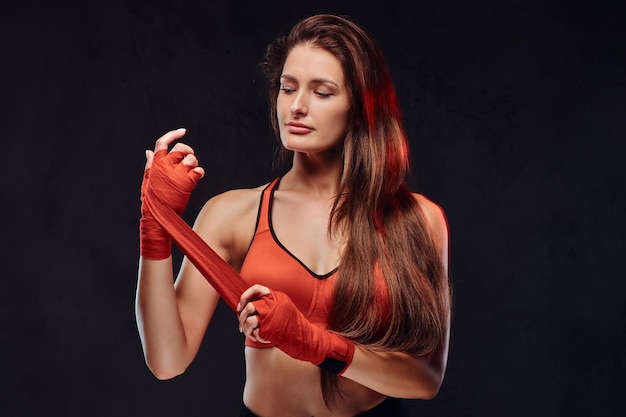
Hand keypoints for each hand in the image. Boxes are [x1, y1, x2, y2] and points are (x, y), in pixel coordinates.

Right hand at [139, 128, 204, 259]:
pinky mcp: (187, 182)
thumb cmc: (151, 200)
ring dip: (194, 163)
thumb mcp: (148, 180)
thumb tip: (149, 151)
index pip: (162, 142)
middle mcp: (166, 166)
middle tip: (189, 158)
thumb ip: (150, 165)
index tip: (183, 131)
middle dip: (187, 150)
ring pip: (191, 159)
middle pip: (180, 149)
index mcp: (155, 164)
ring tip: (191, 172)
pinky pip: (199, 171)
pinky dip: (200, 173)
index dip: (173, 135)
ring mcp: (177, 173)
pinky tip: (196, 178)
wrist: (158, 217)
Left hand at [236, 284, 355, 373]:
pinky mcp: (270, 328)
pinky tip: (260, 338)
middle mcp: (273, 303)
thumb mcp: (284, 307)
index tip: (241, 306)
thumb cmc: (294, 325)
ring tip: (249, 333)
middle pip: (249, 306)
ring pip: (249, 319)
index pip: (256, 288)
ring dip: (246, 328)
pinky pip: (254, 331)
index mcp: (277, 296)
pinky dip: (254, 336)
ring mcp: (271, 316)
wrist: (306, 338)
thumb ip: (269, 303)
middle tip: (242, 325)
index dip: (245, 296)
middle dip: (242, 318)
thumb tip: (248, 307)